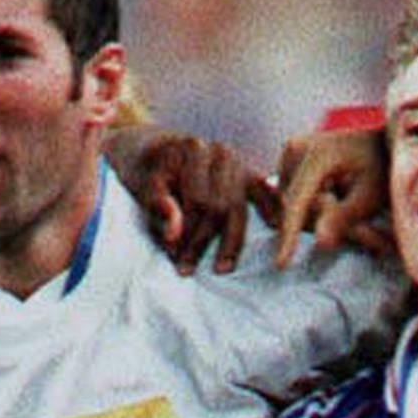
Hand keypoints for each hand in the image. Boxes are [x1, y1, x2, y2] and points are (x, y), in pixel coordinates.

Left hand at [114, 126, 270, 274]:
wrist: (159, 151)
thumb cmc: (148, 172)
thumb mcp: (143, 185)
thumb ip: (157, 207)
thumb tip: (175, 233)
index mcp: (191, 148)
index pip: (196, 200)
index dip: (186, 233)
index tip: (174, 259)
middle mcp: (219, 152)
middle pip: (218, 208)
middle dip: (202, 241)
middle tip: (188, 269)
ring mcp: (238, 162)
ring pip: (237, 211)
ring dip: (230, 244)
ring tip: (221, 268)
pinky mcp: (251, 174)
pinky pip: (265, 196)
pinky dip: (271, 212)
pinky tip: (275, 229)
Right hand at [273, 126, 390, 266]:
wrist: (381, 141)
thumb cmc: (382, 170)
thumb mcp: (370, 198)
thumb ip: (343, 220)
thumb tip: (320, 243)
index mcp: (316, 155)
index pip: (297, 204)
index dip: (289, 235)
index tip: (281, 263)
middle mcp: (295, 148)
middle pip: (293, 205)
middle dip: (321, 225)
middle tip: (372, 238)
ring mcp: (290, 150)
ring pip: (292, 202)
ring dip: (318, 217)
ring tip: (360, 219)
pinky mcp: (290, 157)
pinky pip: (294, 194)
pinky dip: (313, 206)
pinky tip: (338, 202)